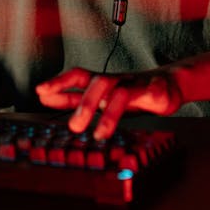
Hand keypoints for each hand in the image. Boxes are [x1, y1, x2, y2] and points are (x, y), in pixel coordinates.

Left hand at [35, 67, 182, 139]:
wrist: (169, 85)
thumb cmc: (131, 94)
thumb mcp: (100, 99)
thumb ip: (75, 98)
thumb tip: (45, 98)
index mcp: (101, 82)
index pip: (77, 76)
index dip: (59, 83)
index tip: (40, 91)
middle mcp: (116, 80)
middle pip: (98, 82)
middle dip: (84, 103)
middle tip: (75, 126)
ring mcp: (135, 84)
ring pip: (119, 91)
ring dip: (108, 112)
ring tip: (100, 133)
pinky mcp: (155, 90)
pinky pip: (149, 92)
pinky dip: (145, 99)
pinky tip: (138, 112)